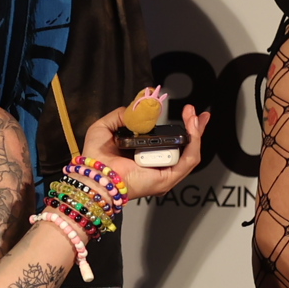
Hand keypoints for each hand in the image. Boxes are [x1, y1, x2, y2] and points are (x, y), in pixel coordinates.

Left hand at [79, 104, 207, 202]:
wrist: (92, 174)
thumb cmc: (96, 157)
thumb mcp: (105, 127)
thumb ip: (121, 115)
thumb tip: (137, 108)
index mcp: (146, 156)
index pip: (171, 142)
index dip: (182, 128)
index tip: (187, 112)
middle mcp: (157, 166)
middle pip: (185, 148)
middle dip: (195, 128)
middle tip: (195, 112)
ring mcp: (164, 174)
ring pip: (190, 153)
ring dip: (196, 132)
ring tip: (194, 117)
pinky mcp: (167, 179)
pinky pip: (187, 161)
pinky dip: (193, 143)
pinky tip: (193, 129)